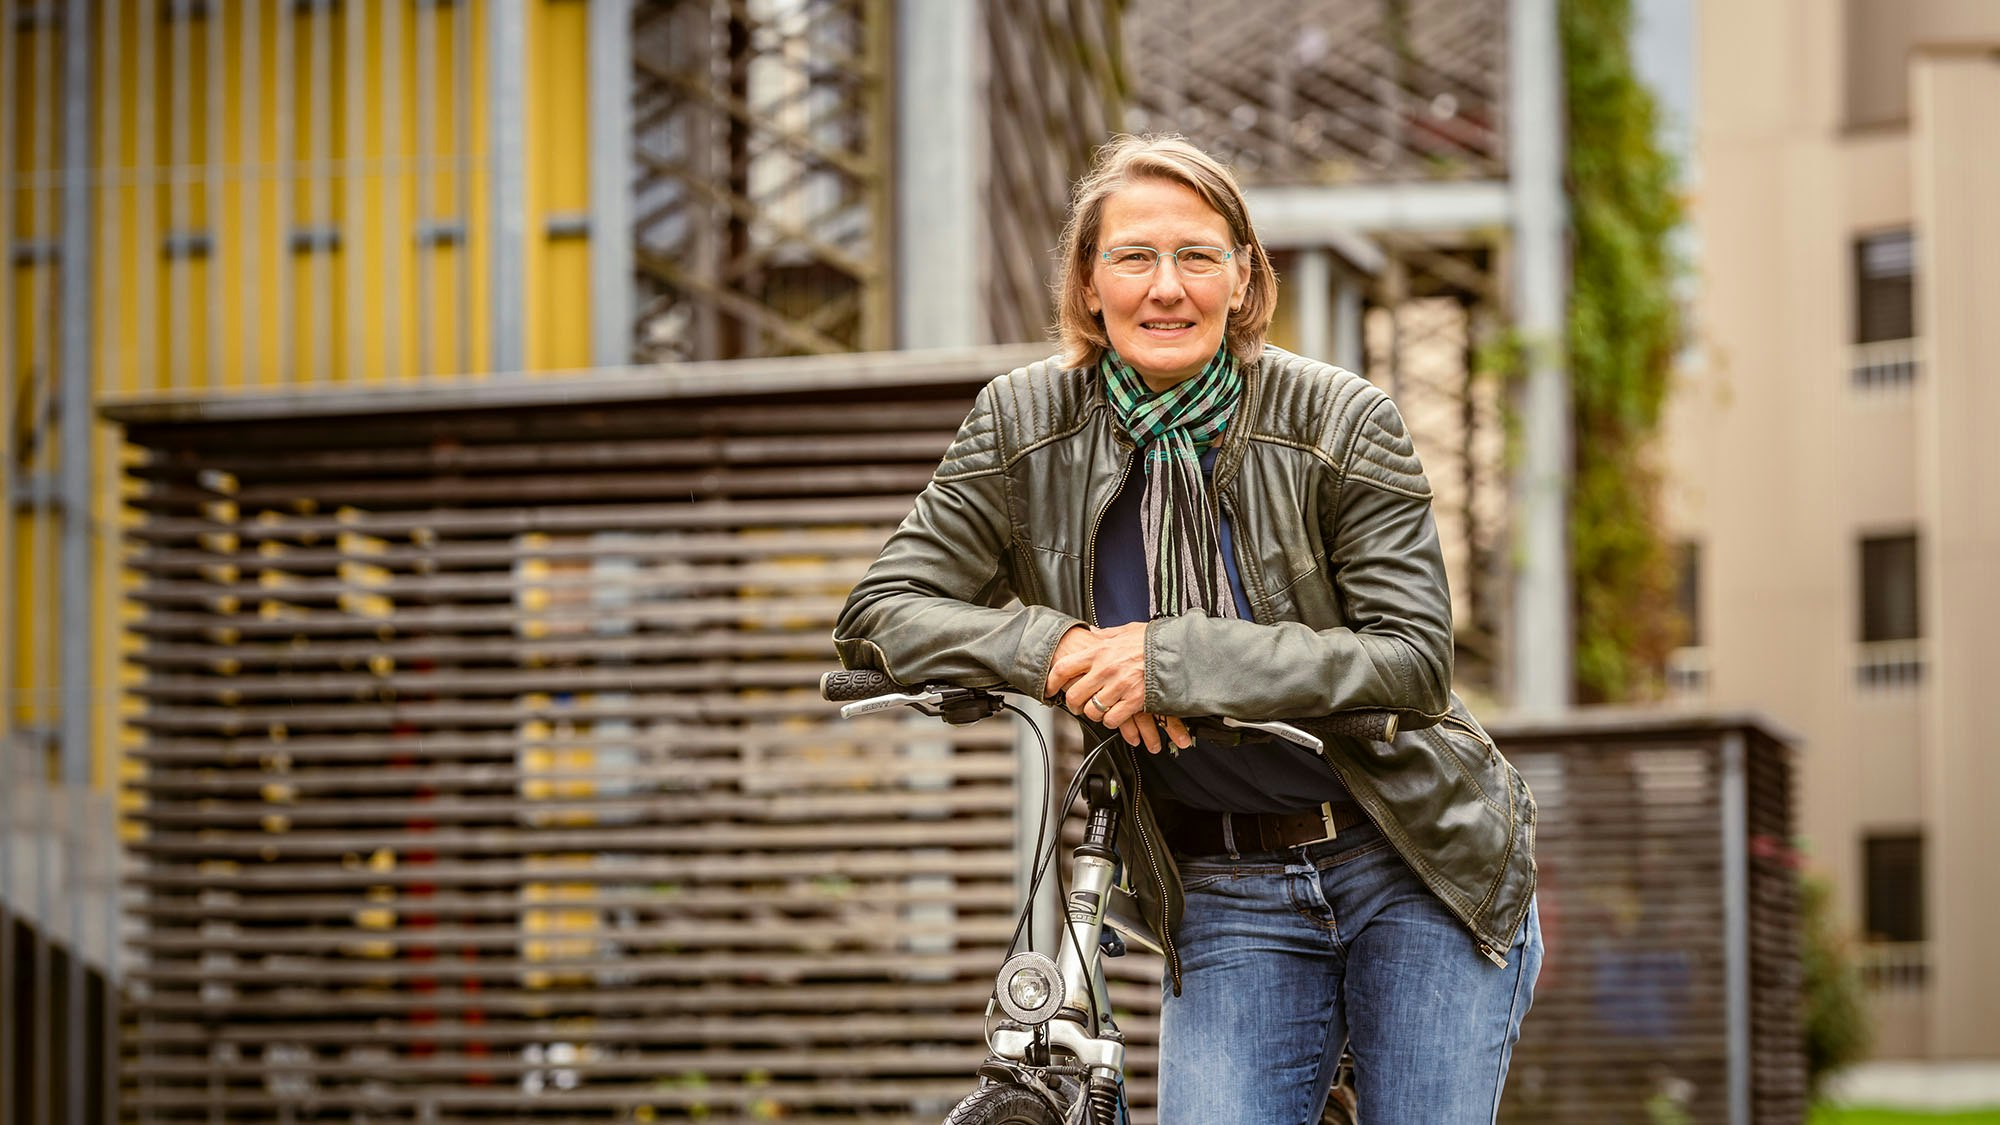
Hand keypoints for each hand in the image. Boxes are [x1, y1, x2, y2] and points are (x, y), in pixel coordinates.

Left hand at [1045, 623, 1192, 753]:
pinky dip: (1111, 721)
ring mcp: (1119, 686)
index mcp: (1100, 651)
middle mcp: (1105, 669)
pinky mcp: (1134, 700)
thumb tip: (1093, 633)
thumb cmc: (1153, 641)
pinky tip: (1116, 716)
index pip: (1064, 668)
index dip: (1052, 681)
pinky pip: (1112, 719)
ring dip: (1094, 714)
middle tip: (1077, 706)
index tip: (1050, 688)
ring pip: (1092, 710)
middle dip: (1073, 704)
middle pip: (1074, 695)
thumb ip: (1107, 634)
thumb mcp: (1126, 630)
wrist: (1179, 650)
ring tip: (1099, 711)